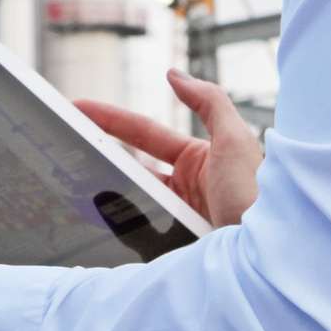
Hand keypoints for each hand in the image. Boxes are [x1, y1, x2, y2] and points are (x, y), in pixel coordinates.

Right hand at [75, 68, 262, 227]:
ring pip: (132, 199)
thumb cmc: (260, 196)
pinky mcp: (174, 242)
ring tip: (72, 182)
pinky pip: (138, 231)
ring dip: (106, 191)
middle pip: (131, 165)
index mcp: (199, 157)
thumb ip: (209, 102)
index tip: (77, 107)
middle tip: (61, 144)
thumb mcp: (236, 141)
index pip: (144, 132)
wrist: (269, 255)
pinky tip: (98, 220)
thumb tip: (175, 74)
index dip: (109, 118)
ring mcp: (179, 215)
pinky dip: (119, 225)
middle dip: (98, 152)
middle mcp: (188, 185)